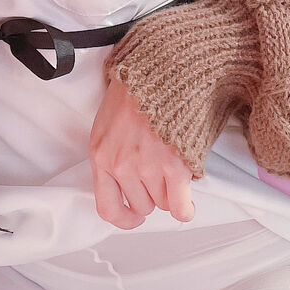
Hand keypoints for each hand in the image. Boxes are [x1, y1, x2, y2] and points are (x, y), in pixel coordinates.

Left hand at [89, 75, 196, 228]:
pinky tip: (188, 203)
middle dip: (152, 194)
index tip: (133, 218)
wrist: (159, 70)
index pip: (107, 206)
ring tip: (173, 168)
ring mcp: (147, 168)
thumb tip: (126, 181)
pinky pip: (180, 207)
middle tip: (160, 173)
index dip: (123, 219)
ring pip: (162, 204)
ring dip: (169, 192)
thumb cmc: (136, 91)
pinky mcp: (174, 167)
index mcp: (101, 155)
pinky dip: (185, 209)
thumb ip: (113, 154)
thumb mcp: (108, 124)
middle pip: (141, 205)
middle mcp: (121, 165)